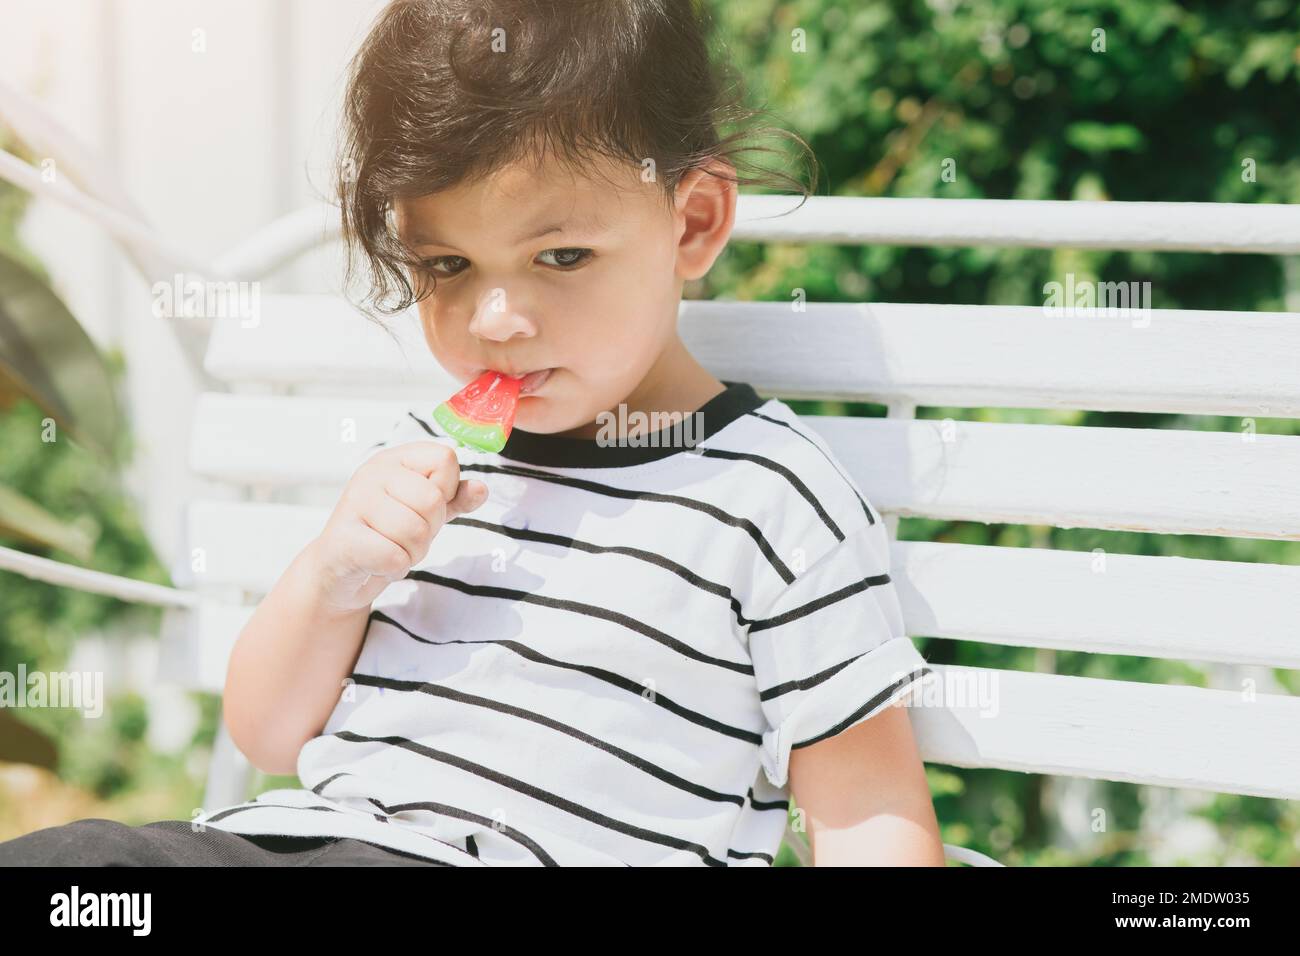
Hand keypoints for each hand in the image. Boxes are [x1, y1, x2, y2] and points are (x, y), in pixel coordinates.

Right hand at [306, 442, 487, 612]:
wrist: (338, 572)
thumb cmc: (384, 534)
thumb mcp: (424, 512)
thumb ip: (454, 498)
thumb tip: (481, 489)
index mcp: (394, 459)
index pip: (444, 458)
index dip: (446, 490)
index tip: (423, 506)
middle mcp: (372, 474)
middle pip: (433, 500)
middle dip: (429, 529)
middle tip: (405, 536)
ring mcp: (354, 503)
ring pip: (415, 532)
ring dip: (413, 552)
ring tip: (392, 548)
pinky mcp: (344, 539)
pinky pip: (395, 556)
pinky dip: (395, 568)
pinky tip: (378, 563)